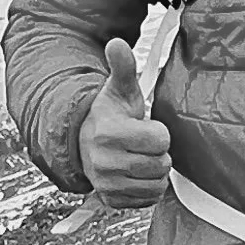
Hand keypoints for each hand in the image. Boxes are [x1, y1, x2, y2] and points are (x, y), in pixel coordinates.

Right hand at [76, 39, 172, 209]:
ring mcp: (107, 184)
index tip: (145, 127)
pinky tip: (136, 174)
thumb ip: (122, 66)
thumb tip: (117, 43)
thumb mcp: (118, 90)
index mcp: (108, 133)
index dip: (159, 133)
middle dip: (158, 153)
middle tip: (143, 144)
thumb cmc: (109, 115)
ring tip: (140, 158)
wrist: (83, 143)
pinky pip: (147, 200)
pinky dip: (147, 188)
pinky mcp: (111, 201)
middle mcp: (104, 162)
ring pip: (157, 185)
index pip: (161, 141)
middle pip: (161, 164)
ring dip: (155, 172)